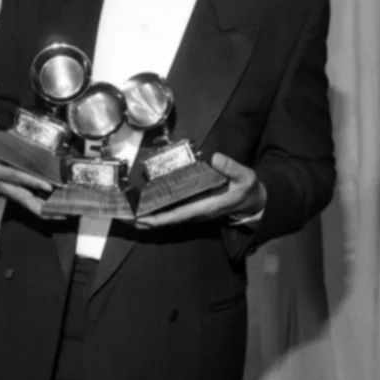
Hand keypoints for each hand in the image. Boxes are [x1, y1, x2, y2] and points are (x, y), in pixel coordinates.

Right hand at [0, 117, 59, 217]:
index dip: (31, 181)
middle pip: (23, 197)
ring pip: (27, 203)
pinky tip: (57, 210)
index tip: (48, 185)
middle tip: (61, 207)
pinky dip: (42, 208)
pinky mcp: (12, 192)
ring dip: (45, 210)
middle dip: (42, 204)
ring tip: (64, 214)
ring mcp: (6, 190)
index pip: (14, 176)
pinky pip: (29, 202)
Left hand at [134, 152, 265, 228]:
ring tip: (130, 216)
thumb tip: (215, 158)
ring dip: (150, 217)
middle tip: (127, 219)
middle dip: (148, 221)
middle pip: (168, 220)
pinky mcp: (193, 207)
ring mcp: (194, 212)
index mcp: (206, 207)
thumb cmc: (247, 189)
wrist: (253, 200)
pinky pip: (173, 212)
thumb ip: (232, 167)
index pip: (178, 215)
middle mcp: (197, 212)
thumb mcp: (246, 177)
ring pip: (169, 217)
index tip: (143, 219)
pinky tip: (146, 208)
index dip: (160, 218)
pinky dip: (159, 212)